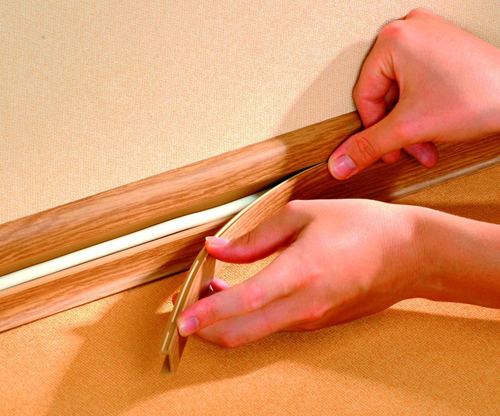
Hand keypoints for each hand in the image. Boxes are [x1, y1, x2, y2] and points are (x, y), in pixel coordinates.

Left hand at [176, 199, 421, 347]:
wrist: (409, 254)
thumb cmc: (362, 227)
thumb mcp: (304, 216)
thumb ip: (256, 236)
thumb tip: (218, 247)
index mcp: (300, 273)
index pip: (242, 302)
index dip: (206, 313)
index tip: (180, 318)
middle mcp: (304, 306)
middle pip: (241, 334)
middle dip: (206, 329)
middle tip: (186, 310)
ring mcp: (312, 320)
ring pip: (255, 333)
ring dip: (225, 320)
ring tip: (210, 293)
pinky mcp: (317, 324)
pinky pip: (273, 327)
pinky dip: (248, 318)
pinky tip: (242, 296)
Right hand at [329, 8, 499, 179]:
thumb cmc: (481, 96)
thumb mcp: (410, 128)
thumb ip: (368, 147)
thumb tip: (341, 162)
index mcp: (393, 39)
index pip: (364, 96)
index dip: (373, 131)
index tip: (386, 151)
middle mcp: (409, 30)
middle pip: (383, 94)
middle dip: (397, 129)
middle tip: (408, 149)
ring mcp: (428, 36)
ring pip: (401, 92)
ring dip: (410, 124)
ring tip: (426, 141)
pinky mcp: (442, 46)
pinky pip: (417, 82)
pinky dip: (422, 107)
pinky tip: (434, 124)